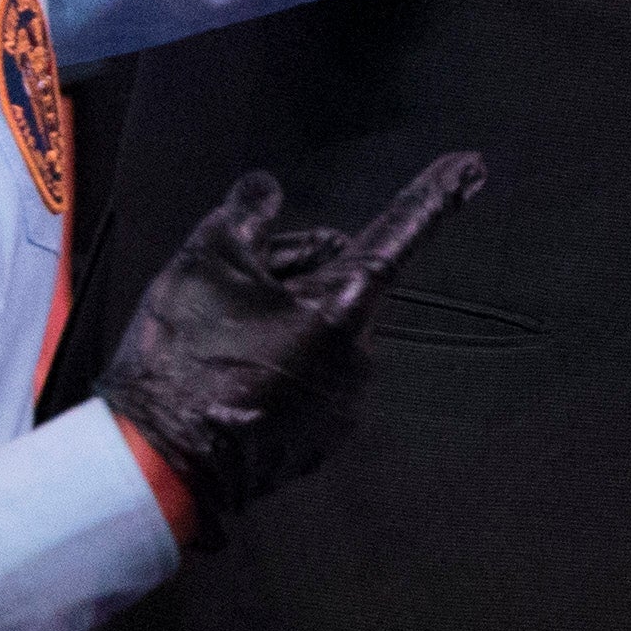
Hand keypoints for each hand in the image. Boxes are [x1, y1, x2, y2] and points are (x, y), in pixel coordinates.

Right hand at [100, 152, 484, 547]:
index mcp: (345, 305)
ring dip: (283, 322)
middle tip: (233, 288)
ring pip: (321, 333)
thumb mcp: (204, 261)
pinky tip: (229, 379)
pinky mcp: (320, 440)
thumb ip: (246, 214)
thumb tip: (267, 189)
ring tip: (219, 343)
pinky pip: (310, 381)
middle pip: (340, 282)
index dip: (436, 193)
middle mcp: (361, 357)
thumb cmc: (181, 358)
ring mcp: (344, 405)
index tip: (474, 166)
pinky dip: (279, 369)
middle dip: (295, 272)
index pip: (400, 231)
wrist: (155, 464)